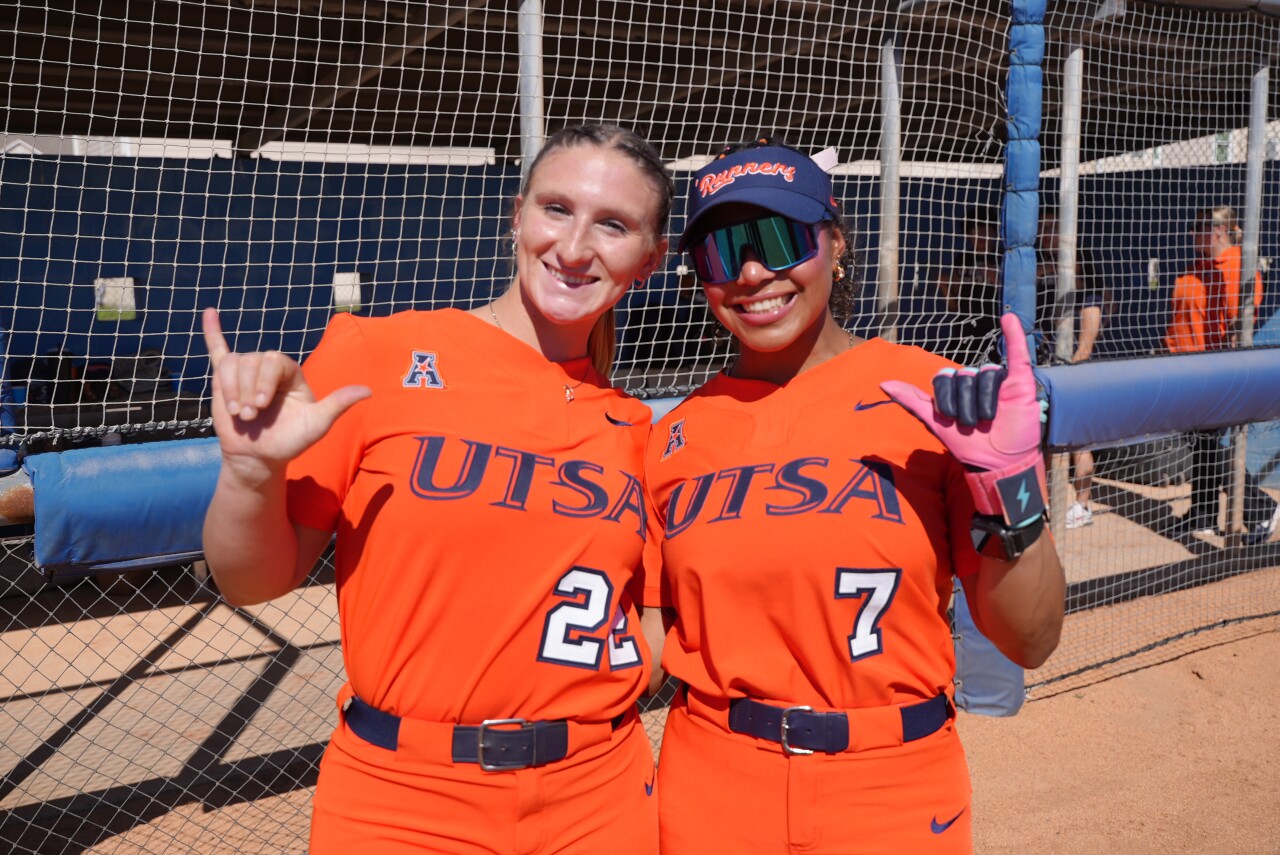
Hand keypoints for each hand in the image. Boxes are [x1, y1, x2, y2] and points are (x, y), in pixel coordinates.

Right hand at [202, 307, 369, 480]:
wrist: (259, 457)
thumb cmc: (289, 441)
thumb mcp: (317, 424)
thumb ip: (338, 404)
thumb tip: (367, 391)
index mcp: (290, 373)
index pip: (274, 361)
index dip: (264, 380)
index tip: (261, 405)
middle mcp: (268, 368)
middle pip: (252, 361)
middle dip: (248, 388)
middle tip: (250, 415)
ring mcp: (245, 372)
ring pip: (232, 363)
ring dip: (231, 389)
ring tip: (239, 413)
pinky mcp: (224, 379)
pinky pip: (218, 350)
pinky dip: (212, 331)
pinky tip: (208, 312)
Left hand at [880, 312, 1045, 525]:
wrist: (999, 464)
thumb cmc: (969, 445)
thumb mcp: (936, 423)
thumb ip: (912, 401)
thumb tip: (882, 383)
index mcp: (956, 387)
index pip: (943, 377)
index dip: (945, 399)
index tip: (952, 420)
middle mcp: (975, 379)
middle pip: (963, 376)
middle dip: (966, 405)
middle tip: (975, 424)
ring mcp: (998, 379)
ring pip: (985, 373)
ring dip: (984, 401)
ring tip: (990, 419)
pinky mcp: (1019, 380)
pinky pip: (1017, 352)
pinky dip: (1014, 334)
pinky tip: (1009, 319)